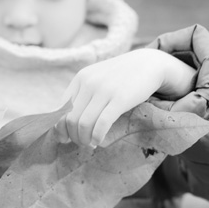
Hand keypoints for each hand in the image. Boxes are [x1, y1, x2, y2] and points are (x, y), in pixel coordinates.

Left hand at [55, 49, 196, 147]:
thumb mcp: (97, 79)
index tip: (65, 138)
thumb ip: (82, 95)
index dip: (59, 128)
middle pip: (70, 119)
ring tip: (91, 144)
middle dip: (73, 137)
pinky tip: (99, 141)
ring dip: (84, 139)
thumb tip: (65, 123)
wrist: (148, 63)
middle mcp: (89, 83)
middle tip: (82, 143)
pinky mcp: (120, 99)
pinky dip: (97, 137)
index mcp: (80, 78)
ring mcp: (104, 90)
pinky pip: (101, 124)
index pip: (60, 108)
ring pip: (83, 124)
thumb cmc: (121, 76)